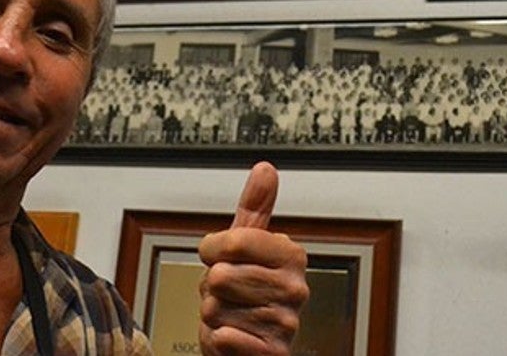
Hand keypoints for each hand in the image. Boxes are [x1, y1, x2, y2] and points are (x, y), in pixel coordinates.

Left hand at [197, 161, 309, 354]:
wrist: (247, 346)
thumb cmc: (244, 295)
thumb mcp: (246, 245)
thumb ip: (255, 206)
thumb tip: (265, 169)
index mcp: (290, 255)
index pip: (233, 241)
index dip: (213, 250)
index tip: (220, 256)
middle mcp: (294, 288)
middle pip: (220, 275)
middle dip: (211, 286)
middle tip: (229, 293)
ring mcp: (285, 323)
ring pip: (215, 307)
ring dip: (213, 314)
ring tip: (232, 314)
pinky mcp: (272, 353)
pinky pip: (223, 337)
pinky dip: (217, 340)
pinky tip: (233, 337)